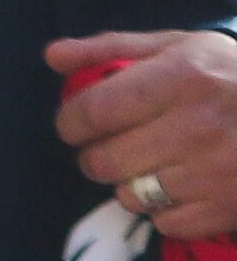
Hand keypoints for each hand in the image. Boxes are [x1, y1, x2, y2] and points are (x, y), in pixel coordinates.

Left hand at [52, 30, 236, 238]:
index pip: (95, 111)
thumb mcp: (176, 46)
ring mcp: (216, 172)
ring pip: (132, 195)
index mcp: (179, 78)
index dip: (70, 122)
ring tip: (145, 165)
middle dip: (94, 155)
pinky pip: (167, 223)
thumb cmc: (229, 73)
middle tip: (107, 147)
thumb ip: (110, 48)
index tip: (73, 124)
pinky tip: (177, 186)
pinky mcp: (230, 206)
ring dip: (127, 184)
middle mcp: (196, 126)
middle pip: (106, 160)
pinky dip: (163, 211)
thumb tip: (51, 57)